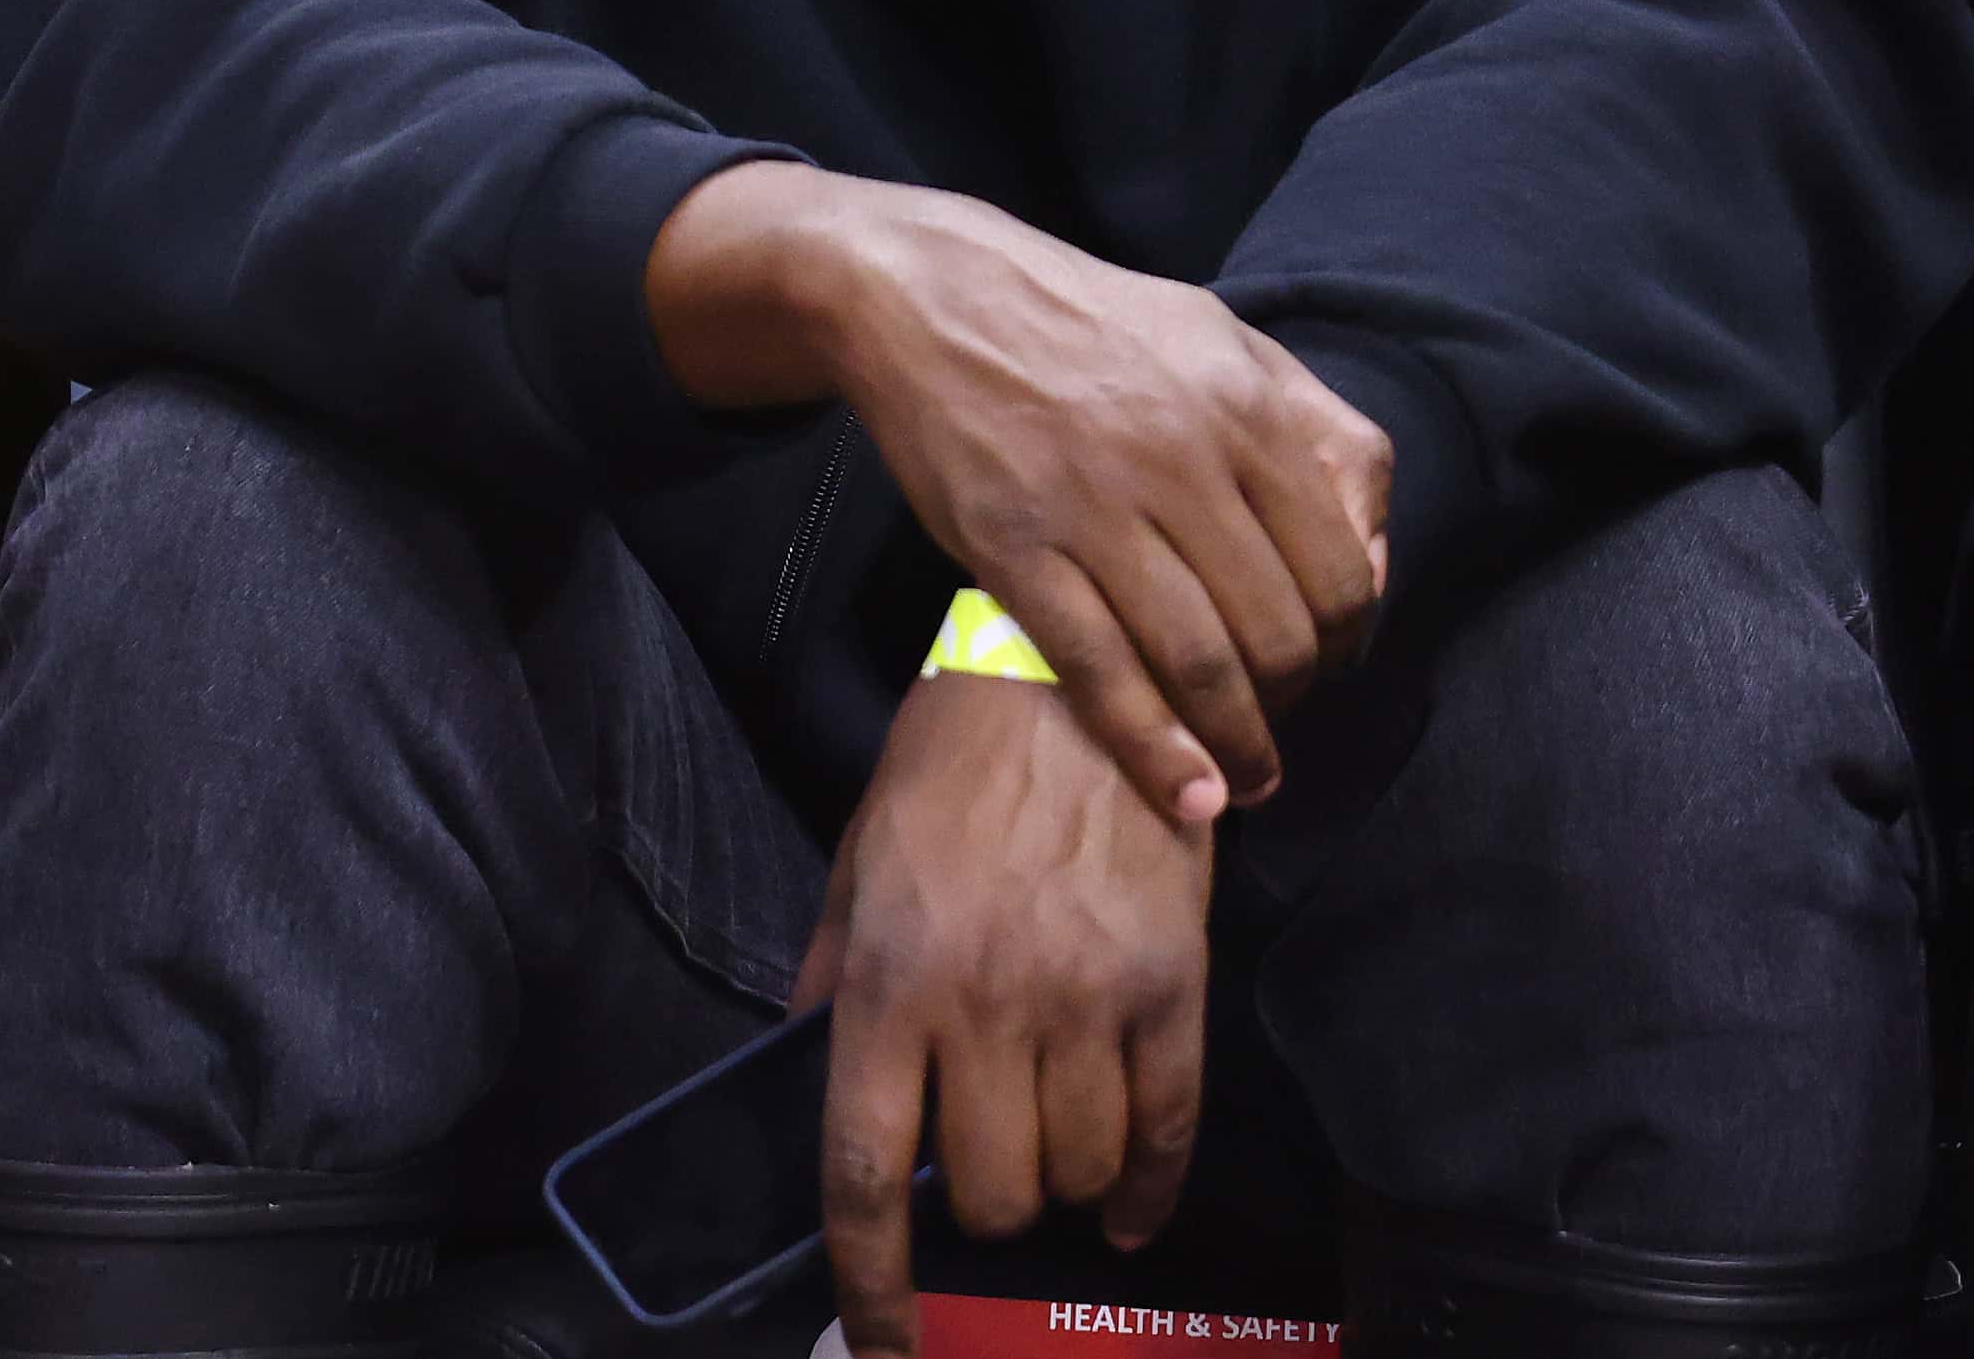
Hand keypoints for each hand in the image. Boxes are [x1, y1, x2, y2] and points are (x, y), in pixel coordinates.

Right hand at [650, 164, 1386, 822]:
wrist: (929, 295)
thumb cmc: (1090, 323)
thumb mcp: (1225, 339)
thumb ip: (1319, 432)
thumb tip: (1374, 549)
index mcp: (1243, 408)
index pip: (1337, 569)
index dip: (1347, 642)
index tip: (1327, 668)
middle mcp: (1179, 461)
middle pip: (1277, 630)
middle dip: (1293, 701)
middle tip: (1277, 720)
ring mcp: (1091, 509)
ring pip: (1198, 663)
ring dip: (1238, 744)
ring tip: (1249, 781)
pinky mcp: (1013, 549)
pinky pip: (1098, 670)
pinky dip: (1152, 749)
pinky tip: (1188, 794)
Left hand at [797, 674, 1215, 1355]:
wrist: (1071, 681)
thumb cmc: (949, 772)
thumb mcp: (859, 863)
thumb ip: (831, 976)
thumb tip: (800, 1066)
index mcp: (891, 983)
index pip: (869, 1174)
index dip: (873, 1282)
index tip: (886, 1347)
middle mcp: (987, 1006)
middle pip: (993, 1193)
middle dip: (985, 1206)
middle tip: (982, 1158)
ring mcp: (1088, 1001)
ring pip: (1080, 1174)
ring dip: (1063, 1186)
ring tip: (1048, 1143)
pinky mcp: (1172, 989)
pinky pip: (1168, 1131)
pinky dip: (1150, 1190)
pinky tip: (1131, 1208)